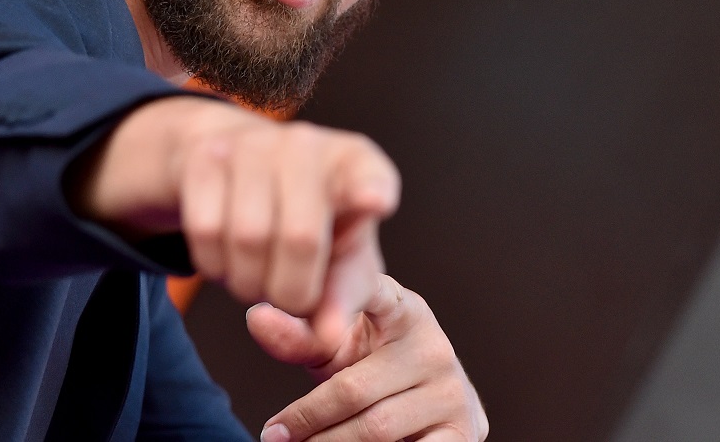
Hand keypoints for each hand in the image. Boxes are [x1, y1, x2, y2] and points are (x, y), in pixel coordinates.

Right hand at [69, 96, 400, 348]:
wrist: (244, 171)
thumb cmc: (312, 225)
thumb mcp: (341, 262)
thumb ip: (341, 305)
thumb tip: (327, 338)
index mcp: (358, 164)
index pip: (371, 175)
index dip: (372, 189)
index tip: (376, 201)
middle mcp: (308, 144)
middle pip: (300, 238)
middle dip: (292, 292)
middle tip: (291, 300)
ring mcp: (254, 143)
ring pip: (247, 238)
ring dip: (250, 284)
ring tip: (259, 278)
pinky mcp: (207, 155)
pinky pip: (205, 231)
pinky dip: (215, 265)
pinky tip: (228, 259)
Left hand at [246, 273, 486, 441]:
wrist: (428, 400)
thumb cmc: (371, 365)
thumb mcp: (336, 345)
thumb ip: (298, 335)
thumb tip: (255, 318)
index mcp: (402, 307)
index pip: (368, 292)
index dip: (338, 302)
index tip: (300, 319)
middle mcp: (434, 344)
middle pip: (353, 388)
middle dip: (307, 418)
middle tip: (272, 434)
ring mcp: (452, 390)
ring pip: (376, 429)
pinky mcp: (464, 432)